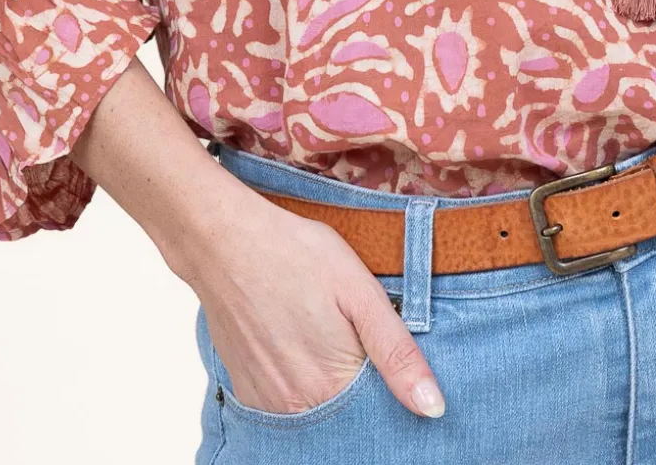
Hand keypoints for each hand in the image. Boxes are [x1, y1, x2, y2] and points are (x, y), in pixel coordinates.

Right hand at [69, 57, 444, 417]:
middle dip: (360, 387)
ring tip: (323, 334)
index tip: (383, 354)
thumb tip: (434, 407)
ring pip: (316, 411)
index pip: (380, 413)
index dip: (391, 387)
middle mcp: (297, 406)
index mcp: (332, 384)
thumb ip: (396, 351)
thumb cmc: (293, 252)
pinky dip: (299, 384)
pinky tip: (298, 343)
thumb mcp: (358, 289)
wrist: (221, 238)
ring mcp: (266, 402)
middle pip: (347, 416)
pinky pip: (285, 403)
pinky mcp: (244, 390)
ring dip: (328, 386)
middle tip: (350, 336)